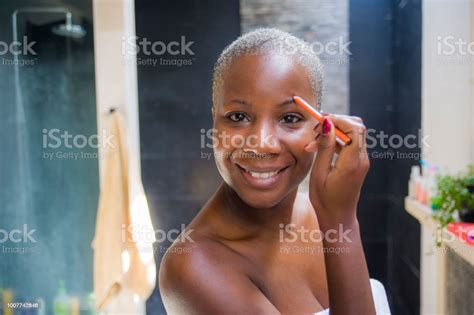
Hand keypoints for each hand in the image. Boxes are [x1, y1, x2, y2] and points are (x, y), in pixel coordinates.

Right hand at [304, 115, 369, 229]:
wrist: (337, 218)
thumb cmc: (324, 200)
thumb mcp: (319, 173)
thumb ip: (325, 147)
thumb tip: (327, 124)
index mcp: (352, 162)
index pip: (354, 128)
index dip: (338, 119)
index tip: (320, 119)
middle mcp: (361, 159)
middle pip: (357, 127)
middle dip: (336, 122)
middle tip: (316, 128)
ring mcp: (362, 161)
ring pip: (353, 133)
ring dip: (334, 131)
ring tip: (314, 140)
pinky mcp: (358, 163)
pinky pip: (350, 143)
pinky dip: (336, 140)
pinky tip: (320, 148)